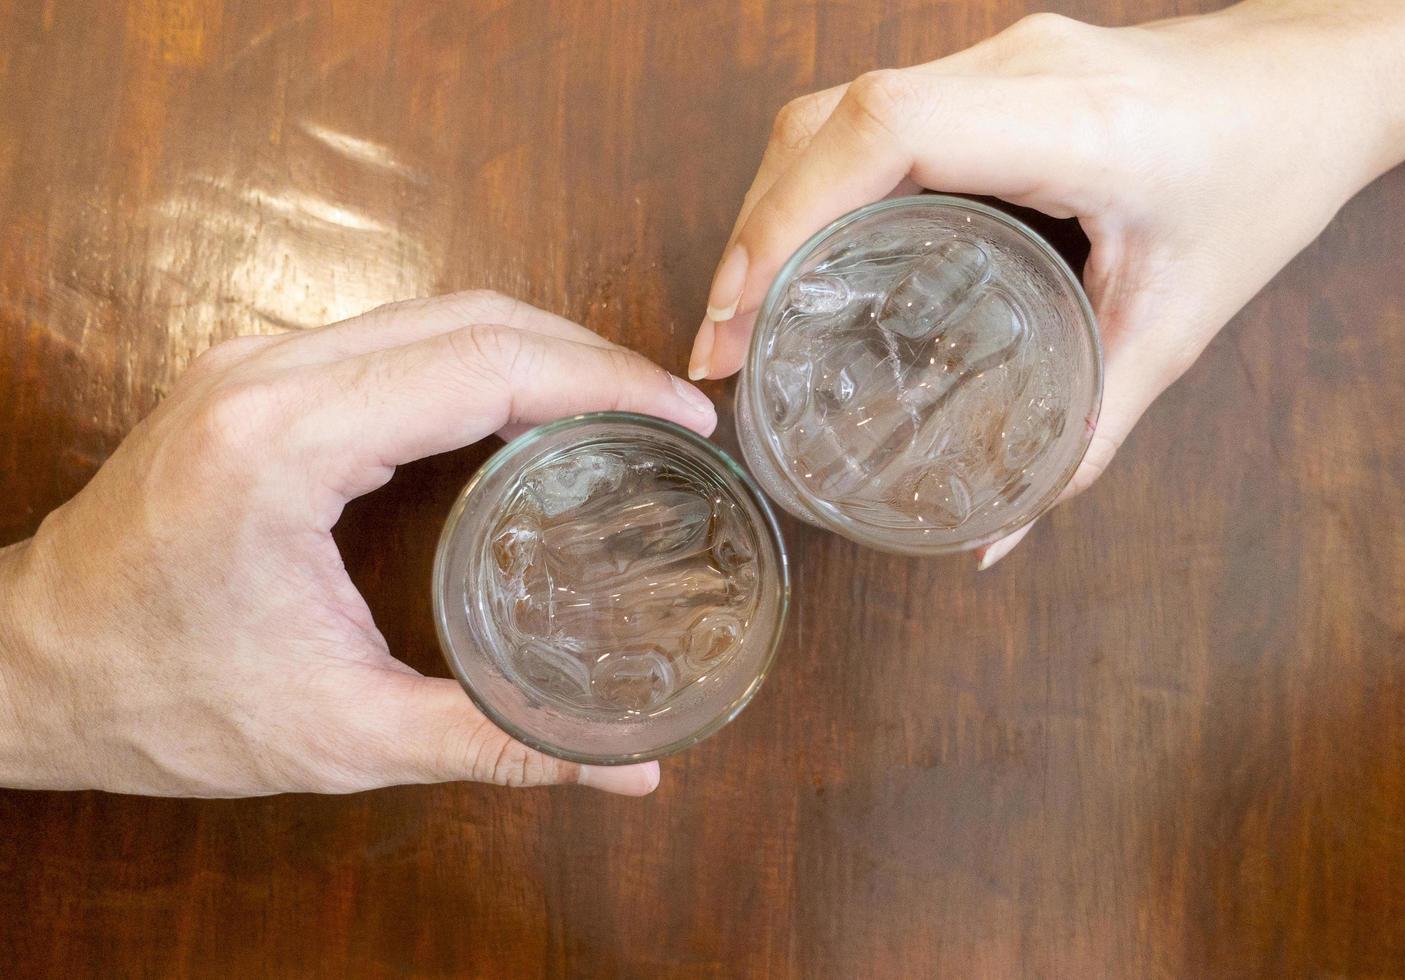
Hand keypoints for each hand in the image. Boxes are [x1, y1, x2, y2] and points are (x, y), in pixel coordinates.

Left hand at [0, 291, 716, 796]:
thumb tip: (629, 770)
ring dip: (540, 346)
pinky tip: (530, 406)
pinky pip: (396, 335)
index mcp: (283, 446)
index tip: (684, 415)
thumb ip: (498, 746)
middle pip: (471, 316)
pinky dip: (482, 358)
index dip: (603, 380)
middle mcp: (267, 375)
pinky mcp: (254, 375)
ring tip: (622, 403)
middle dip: (590, 353)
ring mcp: (255, 362)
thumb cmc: (165, 702)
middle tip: (674, 409)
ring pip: (436, 311)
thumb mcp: (343, 737)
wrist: (32, 668)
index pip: (482, 367)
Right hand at [686, 1, 1404, 563]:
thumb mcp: (1179, 323)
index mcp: (1069, 121)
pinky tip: (801, 257)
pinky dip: (815, 183)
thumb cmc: (1268, 181)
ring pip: (836, 110)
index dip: (791, 214)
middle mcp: (1015, 69)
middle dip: (756, 229)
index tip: (740, 312)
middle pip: (833, 120)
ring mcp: (995, 58)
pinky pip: (870, 114)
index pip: (889, 131)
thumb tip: (996, 534)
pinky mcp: (986, 72)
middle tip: (719, 342)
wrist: (1317, 80)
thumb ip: (1086, 439)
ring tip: (740, 310)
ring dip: (774, 204)